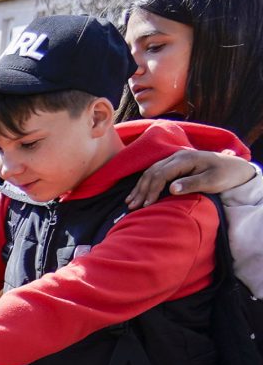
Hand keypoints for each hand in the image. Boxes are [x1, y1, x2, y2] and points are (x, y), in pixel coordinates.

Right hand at [126, 148, 258, 209]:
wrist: (233, 166)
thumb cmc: (225, 175)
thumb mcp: (213, 181)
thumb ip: (192, 184)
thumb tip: (172, 188)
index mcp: (185, 159)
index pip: (161, 174)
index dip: (152, 190)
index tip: (147, 205)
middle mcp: (177, 157)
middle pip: (152, 173)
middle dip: (141, 190)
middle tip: (133, 207)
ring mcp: (174, 159)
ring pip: (150, 172)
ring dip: (139, 188)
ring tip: (130, 202)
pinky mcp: (173, 164)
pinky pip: (153, 172)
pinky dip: (143, 184)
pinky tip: (136, 193)